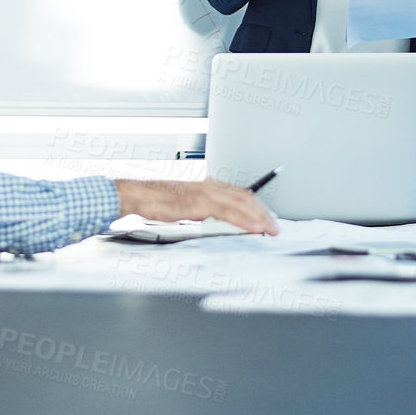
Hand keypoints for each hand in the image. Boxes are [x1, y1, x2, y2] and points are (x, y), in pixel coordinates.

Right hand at [114, 179, 278, 235]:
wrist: (139, 195)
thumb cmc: (157, 202)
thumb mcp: (187, 207)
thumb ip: (204, 213)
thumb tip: (219, 225)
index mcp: (208, 186)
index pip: (240, 194)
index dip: (257, 206)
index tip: (268, 218)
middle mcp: (210, 185)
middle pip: (245, 197)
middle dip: (263, 213)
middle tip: (275, 226)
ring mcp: (205, 192)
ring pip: (240, 203)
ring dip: (259, 217)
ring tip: (270, 229)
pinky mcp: (199, 203)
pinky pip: (228, 212)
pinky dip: (244, 220)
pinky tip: (254, 227)